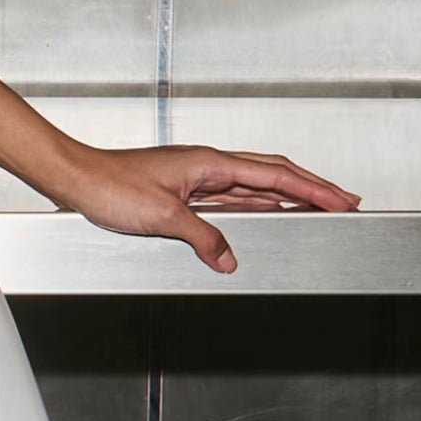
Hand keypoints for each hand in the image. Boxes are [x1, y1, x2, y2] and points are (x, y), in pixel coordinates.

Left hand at [53, 143, 358, 275]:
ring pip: (254, 186)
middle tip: (343, 200)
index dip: (312, 187)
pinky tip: (267, 213)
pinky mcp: (184, 192)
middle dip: (311, 187)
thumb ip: (202, 237)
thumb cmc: (109, 186)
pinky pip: (232, 199)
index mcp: (208, 162)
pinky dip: (257, 206)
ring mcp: (197, 179)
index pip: (274, 173)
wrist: (77, 180)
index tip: (341, 198)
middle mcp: (207, 166)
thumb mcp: (162, 217)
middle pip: (272, 174)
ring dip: (288, 195)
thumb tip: (228, 258)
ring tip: (317, 207)